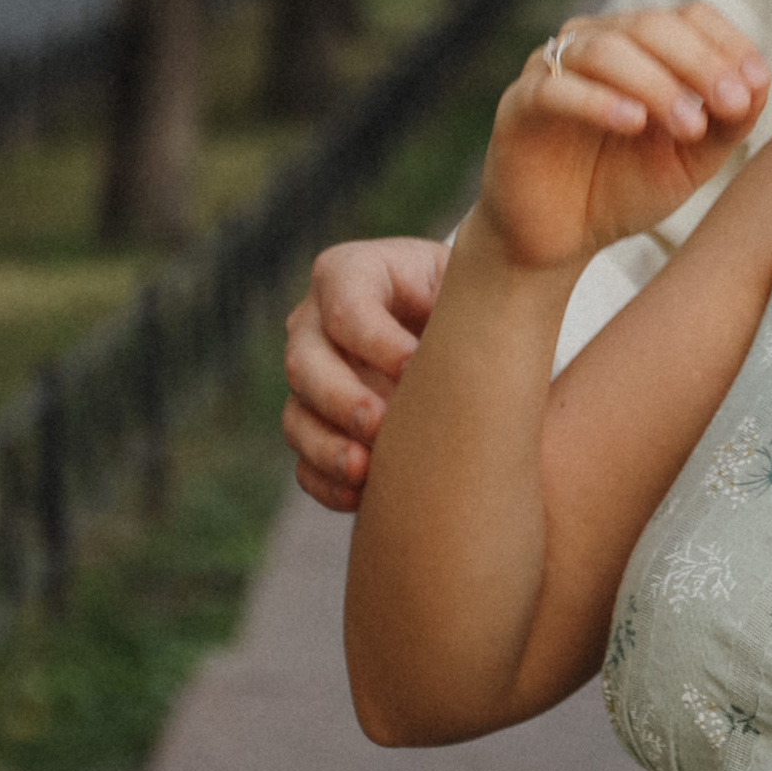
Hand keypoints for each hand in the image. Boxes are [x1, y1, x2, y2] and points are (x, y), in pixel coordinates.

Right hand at [283, 236, 448, 511]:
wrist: (470, 339)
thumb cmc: (475, 302)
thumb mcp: (474, 283)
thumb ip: (472, 292)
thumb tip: (471, 332)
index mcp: (353, 275)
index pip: (344, 302)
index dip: (374, 338)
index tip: (418, 366)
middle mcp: (318, 324)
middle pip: (304, 360)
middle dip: (340, 396)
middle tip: (381, 424)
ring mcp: (312, 380)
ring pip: (296, 414)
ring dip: (327, 446)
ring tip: (366, 470)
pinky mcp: (318, 427)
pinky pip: (303, 462)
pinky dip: (326, 481)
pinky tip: (362, 495)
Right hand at [477, 1, 769, 273]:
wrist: (559, 240)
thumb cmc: (624, 188)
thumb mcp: (690, 159)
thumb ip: (728, 123)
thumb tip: (760, 81)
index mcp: (641, 48)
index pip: (689, 17)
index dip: (726, 44)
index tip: (756, 85)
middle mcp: (596, 44)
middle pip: (652, 25)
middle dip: (699, 63)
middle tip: (731, 104)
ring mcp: (553, 69)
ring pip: (605, 49)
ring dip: (656, 82)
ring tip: (688, 124)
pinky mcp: (519, 105)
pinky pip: (556, 88)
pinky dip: (598, 101)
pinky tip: (633, 123)